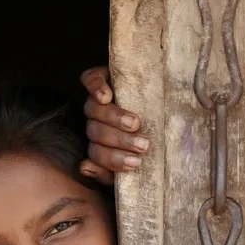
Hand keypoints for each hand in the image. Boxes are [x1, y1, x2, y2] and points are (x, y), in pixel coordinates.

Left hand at [79, 66, 151, 185]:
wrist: (159, 92)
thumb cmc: (153, 129)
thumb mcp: (142, 150)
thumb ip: (117, 168)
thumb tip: (85, 167)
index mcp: (101, 144)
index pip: (96, 155)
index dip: (109, 162)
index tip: (133, 164)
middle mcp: (95, 123)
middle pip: (96, 134)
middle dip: (120, 142)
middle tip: (143, 145)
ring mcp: (95, 100)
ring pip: (92, 110)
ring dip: (113, 119)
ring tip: (135, 123)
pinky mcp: (98, 77)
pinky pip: (89, 80)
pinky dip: (95, 87)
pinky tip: (106, 96)